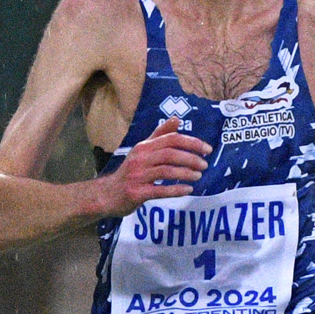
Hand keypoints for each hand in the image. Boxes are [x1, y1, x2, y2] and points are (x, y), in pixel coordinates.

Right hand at [94, 117, 210, 217]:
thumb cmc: (130, 172)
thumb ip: (160, 135)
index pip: (171, 139)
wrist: (107, 194)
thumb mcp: (142, 151)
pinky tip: (188, 189)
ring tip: (199, 176)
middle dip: (191, 158)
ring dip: (186, 173)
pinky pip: (160, 190)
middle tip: (205, 165)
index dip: (191, 142)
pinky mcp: (136, 192)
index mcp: (144, 146)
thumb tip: (176, 119)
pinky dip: (176, 189)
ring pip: (166, 171)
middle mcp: (140, 158)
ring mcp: (137, 176)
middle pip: (170, 154)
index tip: (207, 149)